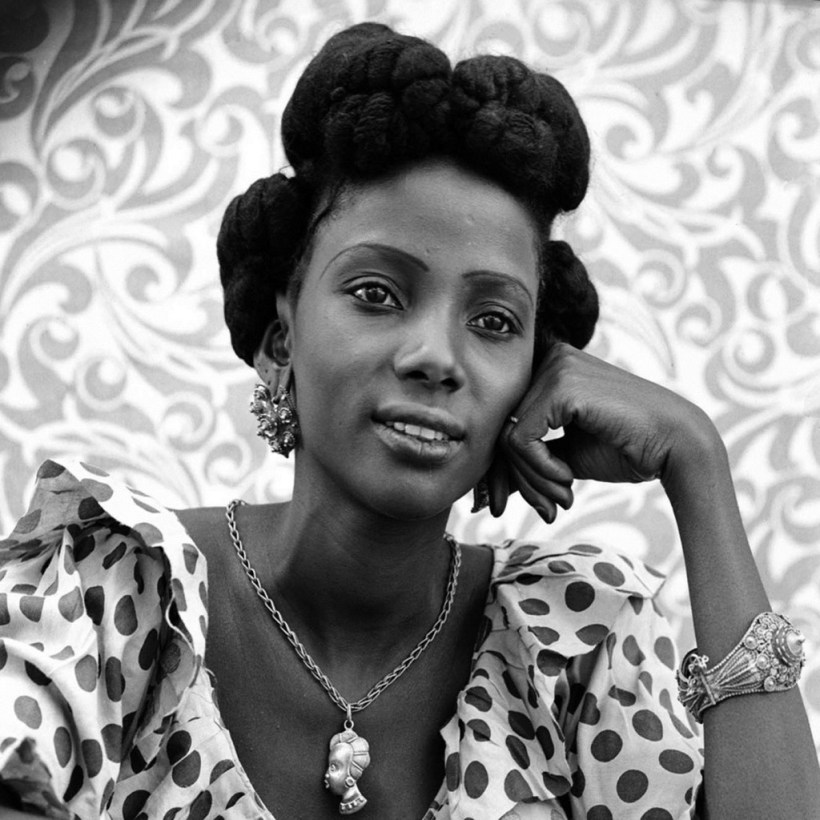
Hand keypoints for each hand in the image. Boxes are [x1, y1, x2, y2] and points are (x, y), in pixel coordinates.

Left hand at [487, 342, 716, 521]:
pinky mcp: (561, 387)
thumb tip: (485, 488)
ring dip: (532, 480)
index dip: (501, 468)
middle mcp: (550, 360)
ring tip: (561, 497)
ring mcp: (556, 368)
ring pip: (507, 437)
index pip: (504, 420)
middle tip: (546, 508)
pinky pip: (521, 439)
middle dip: (516, 479)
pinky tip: (567, 479)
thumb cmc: (625, 449)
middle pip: (501, 429)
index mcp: (549, 369)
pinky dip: (539, 469)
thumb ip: (528, 460)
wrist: (676, 446)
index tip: (504, 504)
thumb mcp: (564, 456)